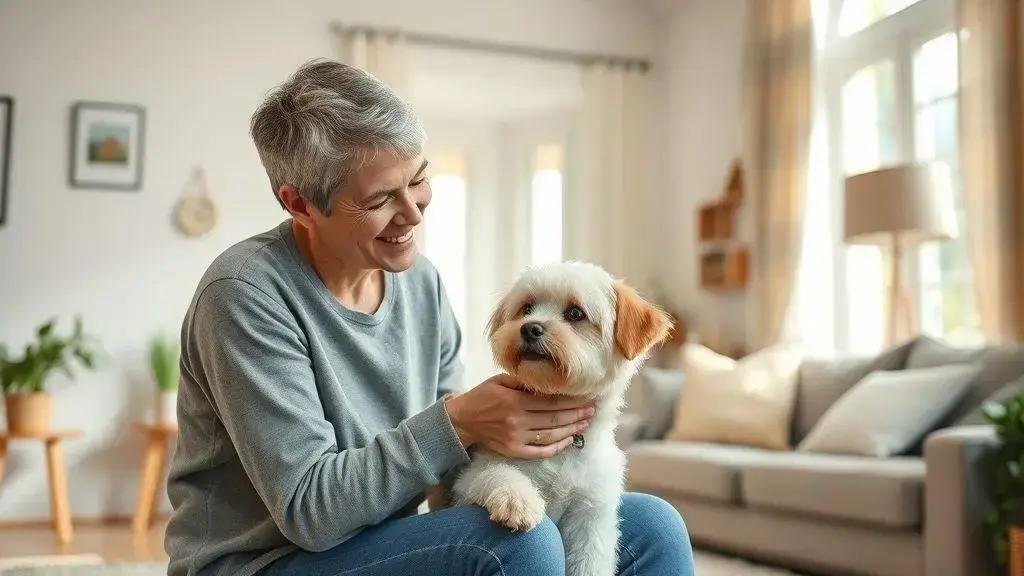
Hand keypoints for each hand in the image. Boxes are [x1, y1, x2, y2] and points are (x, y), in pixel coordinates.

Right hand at [444, 374, 594, 459]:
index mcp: (515, 400)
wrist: (462, 421)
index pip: (551, 402)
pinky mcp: (513, 451)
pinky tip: (569, 440)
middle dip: (577, 414)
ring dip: (572, 430)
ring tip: (586, 423)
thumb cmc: (483, 396)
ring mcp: (516, 439)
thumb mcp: (500, 380)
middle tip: (592, 410)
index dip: (571, 401)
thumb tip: (550, 381)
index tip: (586, 398)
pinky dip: (557, 447)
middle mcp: (517, 421)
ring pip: (551, 435)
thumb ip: (524, 381)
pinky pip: (540, 452)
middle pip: (555, 419)